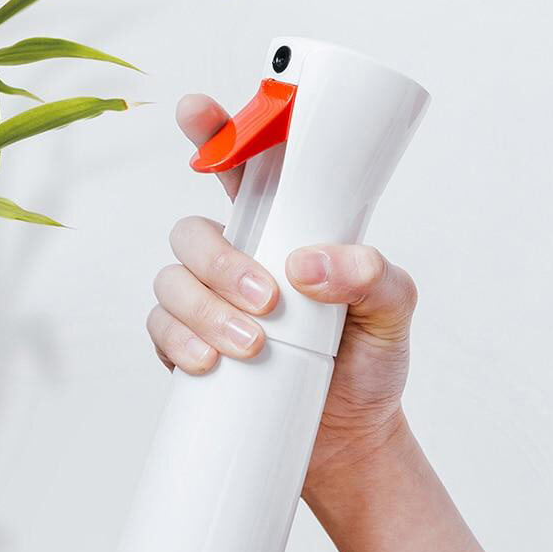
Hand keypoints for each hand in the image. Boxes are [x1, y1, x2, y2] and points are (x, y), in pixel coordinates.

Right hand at [146, 93, 418, 484]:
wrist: (350, 441)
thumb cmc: (368, 362)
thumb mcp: (393, 310)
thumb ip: (371, 275)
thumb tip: (310, 266)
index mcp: (283, 230)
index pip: (241, 169)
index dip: (215, 133)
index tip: (196, 110)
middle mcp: (237, 259)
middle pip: (192, 230)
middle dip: (221, 260)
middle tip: (268, 300)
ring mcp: (206, 304)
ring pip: (171, 280)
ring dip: (204, 309)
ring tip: (252, 344)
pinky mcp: (187, 349)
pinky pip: (159, 329)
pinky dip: (179, 342)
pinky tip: (209, 363)